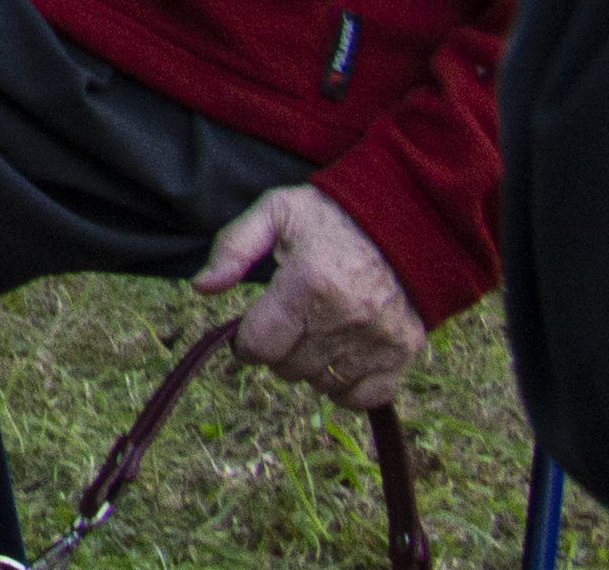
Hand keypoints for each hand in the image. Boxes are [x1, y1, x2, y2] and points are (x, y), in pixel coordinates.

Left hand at [201, 183, 427, 412]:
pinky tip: (340, 358)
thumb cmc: (331, 216)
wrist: (406, 220)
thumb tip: (201, 288)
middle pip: (288, 369)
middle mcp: (344, 318)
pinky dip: (347, 387)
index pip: (259, 346)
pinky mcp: (402, 352)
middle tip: (287, 322)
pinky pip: (364, 396)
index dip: (245, 341)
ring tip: (315, 332)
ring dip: (310, 367)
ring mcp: (377, 339)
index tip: (251, 327)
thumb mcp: (275, 212)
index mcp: (307, 284)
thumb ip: (233, 247)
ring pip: (322, 384)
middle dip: (278, 350)